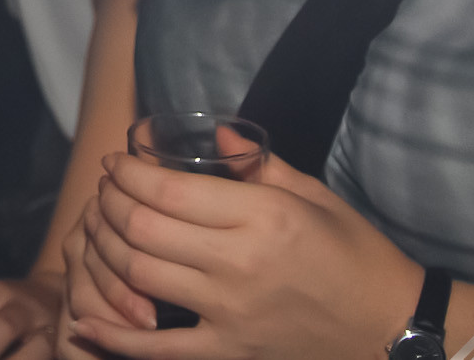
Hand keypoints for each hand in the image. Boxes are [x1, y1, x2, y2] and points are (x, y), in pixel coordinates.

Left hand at [60, 150, 420, 357]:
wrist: (390, 328)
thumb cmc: (356, 255)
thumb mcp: (315, 197)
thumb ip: (260, 165)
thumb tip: (218, 136)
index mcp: (263, 217)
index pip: (170, 190)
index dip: (129, 173)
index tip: (115, 162)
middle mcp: (240, 264)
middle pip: (144, 229)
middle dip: (110, 203)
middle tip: (103, 189)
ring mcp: (230, 314)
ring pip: (140, 277)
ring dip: (105, 249)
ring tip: (99, 229)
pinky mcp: (228, 353)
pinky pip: (156, 349)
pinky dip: (113, 337)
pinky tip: (82, 320)